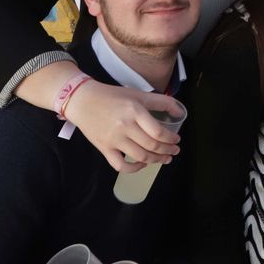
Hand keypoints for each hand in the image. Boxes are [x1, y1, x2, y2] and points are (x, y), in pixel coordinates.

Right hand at [62, 79, 183, 171]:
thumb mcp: (138, 94)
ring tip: (164, 159)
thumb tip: (180, 111)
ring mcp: (114, 139)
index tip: (177, 140)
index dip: (171, 140)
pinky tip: (142, 164)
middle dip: (167, 151)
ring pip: (140, 157)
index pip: (158, 132)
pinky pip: (120, 166)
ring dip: (155, 160)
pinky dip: (133, 168)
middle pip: (151, 146)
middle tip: (174, 152)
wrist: (83, 100)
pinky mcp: (104, 148)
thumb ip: (161, 102)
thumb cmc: (113, 96)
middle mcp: (125, 126)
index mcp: (135, 111)